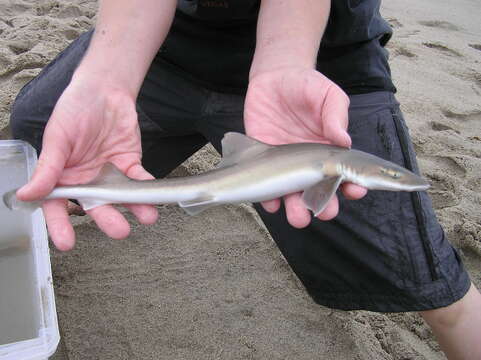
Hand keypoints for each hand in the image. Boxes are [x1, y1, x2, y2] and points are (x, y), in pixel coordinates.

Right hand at [16, 76, 157, 250]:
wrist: (104, 91)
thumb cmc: (74, 109)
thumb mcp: (58, 137)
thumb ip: (48, 167)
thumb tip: (27, 195)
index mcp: (62, 176)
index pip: (57, 206)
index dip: (60, 225)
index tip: (66, 243)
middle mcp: (86, 181)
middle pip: (95, 206)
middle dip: (108, 219)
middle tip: (119, 231)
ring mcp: (109, 175)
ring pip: (121, 197)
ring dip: (134, 208)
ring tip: (147, 217)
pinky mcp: (130, 165)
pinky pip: (139, 180)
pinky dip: (146, 187)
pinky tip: (152, 196)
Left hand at [244, 67, 366, 227]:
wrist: (274, 78)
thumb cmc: (307, 86)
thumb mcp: (327, 94)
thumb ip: (335, 115)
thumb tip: (344, 140)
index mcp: (330, 151)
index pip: (344, 175)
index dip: (352, 185)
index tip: (355, 190)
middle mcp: (310, 164)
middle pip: (320, 193)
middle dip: (324, 206)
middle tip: (325, 212)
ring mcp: (287, 166)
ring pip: (294, 196)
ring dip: (297, 210)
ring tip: (299, 218)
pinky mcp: (264, 162)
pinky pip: (267, 186)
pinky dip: (268, 198)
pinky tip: (271, 202)